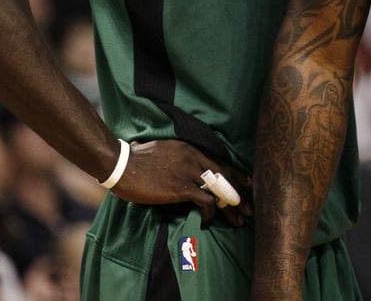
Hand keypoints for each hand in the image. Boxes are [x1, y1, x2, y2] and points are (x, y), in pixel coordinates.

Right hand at [109, 139, 252, 225]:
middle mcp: (194, 158)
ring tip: (238, 220)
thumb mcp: (162, 150)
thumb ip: (175, 157)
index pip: (219, 161)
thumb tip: (178, 165)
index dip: (235, 173)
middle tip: (249, 207)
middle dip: (239, 193)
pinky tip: (208, 221)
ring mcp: (188, 172)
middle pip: (224, 176)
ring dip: (230, 207)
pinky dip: (210, 212)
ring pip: (219, 190)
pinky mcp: (180, 187)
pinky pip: (204, 201)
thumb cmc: (135, 159)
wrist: (121, 164)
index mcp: (190, 149)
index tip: (247, 183)